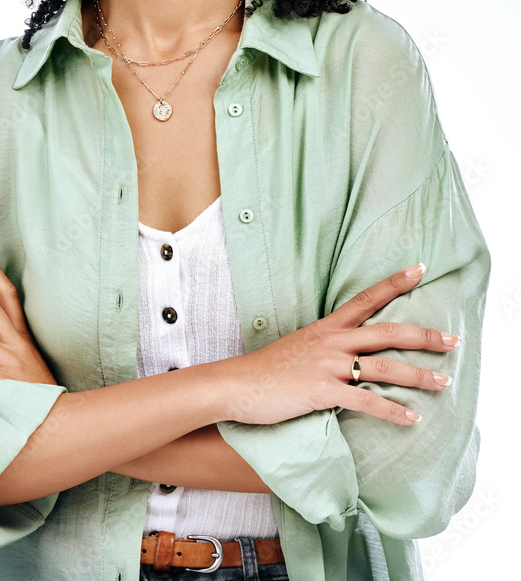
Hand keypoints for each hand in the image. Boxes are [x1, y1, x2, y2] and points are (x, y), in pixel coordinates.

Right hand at [218, 263, 459, 426]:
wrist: (236, 384)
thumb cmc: (266, 370)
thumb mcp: (298, 347)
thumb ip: (324, 347)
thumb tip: (347, 355)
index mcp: (326, 328)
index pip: (366, 298)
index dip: (394, 283)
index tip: (420, 270)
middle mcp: (331, 342)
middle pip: (387, 333)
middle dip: (424, 336)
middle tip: (453, 340)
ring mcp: (328, 366)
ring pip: (384, 368)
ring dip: (419, 376)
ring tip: (444, 382)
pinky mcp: (322, 391)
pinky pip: (366, 401)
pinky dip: (393, 411)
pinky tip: (412, 418)